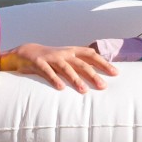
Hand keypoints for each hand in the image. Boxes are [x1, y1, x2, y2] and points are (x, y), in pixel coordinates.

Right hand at [0, 43, 115, 92]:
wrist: (26, 52)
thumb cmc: (51, 59)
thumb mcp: (67, 59)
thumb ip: (80, 65)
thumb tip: (99, 76)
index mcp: (72, 51)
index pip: (91, 55)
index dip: (103, 63)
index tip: (115, 73)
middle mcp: (64, 53)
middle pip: (81, 64)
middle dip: (93, 75)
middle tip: (103, 86)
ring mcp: (51, 57)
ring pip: (66, 68)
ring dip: (75, 79)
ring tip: (84, 90)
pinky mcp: (39, 63)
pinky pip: (47, 71)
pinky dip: (54, 79)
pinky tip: (60, 88)